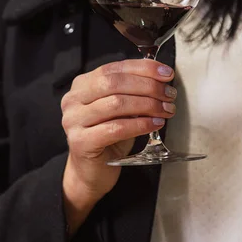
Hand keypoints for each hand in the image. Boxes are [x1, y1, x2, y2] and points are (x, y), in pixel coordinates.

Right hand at [60, 59, 176, 234]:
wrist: (91, 172)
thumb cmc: (107, 139)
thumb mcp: (119, 110)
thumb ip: (132, 93)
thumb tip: (161, 81)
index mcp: (81, 86)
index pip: (113, 68)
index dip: (142, 68)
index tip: (166, 74)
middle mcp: (73, 100)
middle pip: (113, 83)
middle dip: (147, 86)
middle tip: (169, 95)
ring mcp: (73, 121)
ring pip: (116, 103)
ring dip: (147, 105)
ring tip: (166, 110)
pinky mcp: (80, 142)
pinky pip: (116, 128)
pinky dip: (140, 124)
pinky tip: (155, 124)